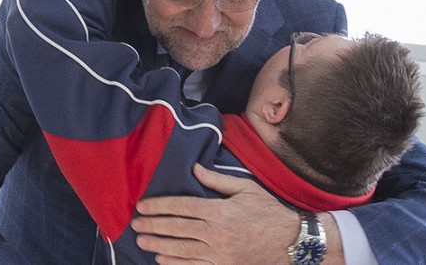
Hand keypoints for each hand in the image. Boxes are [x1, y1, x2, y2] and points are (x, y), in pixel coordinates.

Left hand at [131, 164, 299, 263]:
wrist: (290, 242)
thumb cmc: (268, 211)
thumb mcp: (245, 189)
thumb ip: (217, 180)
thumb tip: (194, 168)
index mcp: (220, 211)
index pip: (182, 207)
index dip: (160, 206)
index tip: (143, 206)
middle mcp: (216, 233)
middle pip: (177, 229)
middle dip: (153, 226)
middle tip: (135, 224)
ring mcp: (219, 253)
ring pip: (181, 249)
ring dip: (158, 245)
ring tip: (142, 241)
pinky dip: (175, 264)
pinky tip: (161, 259)